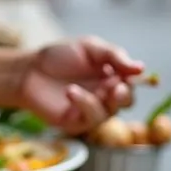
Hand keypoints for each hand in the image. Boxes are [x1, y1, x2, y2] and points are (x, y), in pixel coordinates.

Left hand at [18, 38, 144, 135]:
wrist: (28, 69)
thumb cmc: (59, 56)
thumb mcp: (90, 47)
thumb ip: (114, 55)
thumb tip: (141, 68)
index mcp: (112, 76)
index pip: (133, 82)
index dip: (136, 79)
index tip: (133, 72)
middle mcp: (106, 95)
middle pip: (127, 101)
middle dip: (124, 95)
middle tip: (115, 88)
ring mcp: (92, 110)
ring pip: (110, 112)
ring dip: (98, 100)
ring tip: (75, 87)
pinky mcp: (77, 123)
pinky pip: (90, 119)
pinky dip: (83, 104)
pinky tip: (70, 92)